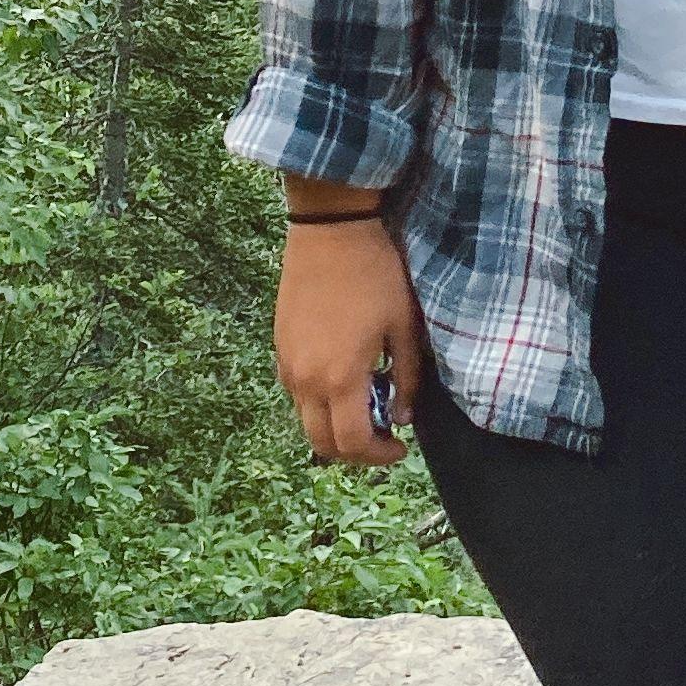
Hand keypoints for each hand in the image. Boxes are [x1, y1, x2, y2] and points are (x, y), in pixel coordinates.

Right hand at [274, 212, 426, 464]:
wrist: (330, 229)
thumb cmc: (374, 274)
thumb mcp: (403, 325)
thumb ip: (406, 377)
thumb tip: (401, 417)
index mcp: (339, 377)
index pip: (352, 444)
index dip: (378, 457)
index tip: (400, 447)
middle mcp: (305, 380)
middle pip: (321, 444)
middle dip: (354, 452)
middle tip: (382, 437)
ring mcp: (287, 364)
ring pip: (305, 420)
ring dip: (334, 427)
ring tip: (365, 406)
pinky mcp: (279, 347)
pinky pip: (296, 393)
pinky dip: (318, 403)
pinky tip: (342, 379)